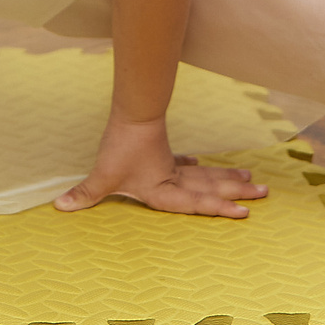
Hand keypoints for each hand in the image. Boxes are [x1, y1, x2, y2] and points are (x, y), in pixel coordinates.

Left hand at [55, 118, 266, 218]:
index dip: (219, 208)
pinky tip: (203, 164)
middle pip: (211, 187)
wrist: (131, 113)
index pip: (197, 203)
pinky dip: (198, 166)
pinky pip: (188, 164)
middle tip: (264, 193)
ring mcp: (173, 165)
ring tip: (254, 180)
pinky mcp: (166, 154)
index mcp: (165, 190)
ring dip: (228, 178)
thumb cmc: (120, 147)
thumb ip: (85, 194)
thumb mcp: (103, 175)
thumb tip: (60, 208)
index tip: (244, 211)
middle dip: (237, 191)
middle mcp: (175, 180)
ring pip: (208, 174)